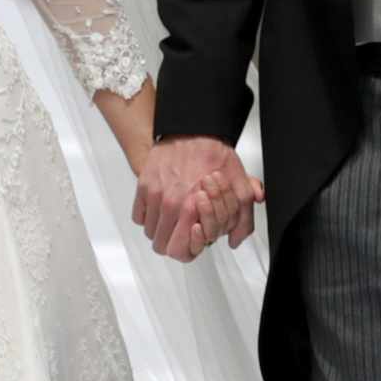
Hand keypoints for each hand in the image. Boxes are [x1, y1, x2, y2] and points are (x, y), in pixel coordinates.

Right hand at [133, 135, 264, 260]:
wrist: (194, 129)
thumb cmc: (214, 156)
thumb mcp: (239, 187)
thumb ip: (242, 218)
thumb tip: (234, 240)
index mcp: (192, 208)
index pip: (181, 251)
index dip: (188, 249)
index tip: (193, 239)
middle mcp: (170, 203)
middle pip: (161, 246)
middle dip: (173, 242)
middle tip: (183, 232)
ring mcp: (153, 195)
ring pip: (149, 232)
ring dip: (161, 230)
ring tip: (173, 219)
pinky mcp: (143, 185)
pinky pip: (138, 216)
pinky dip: (147, 216)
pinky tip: (161, 208)